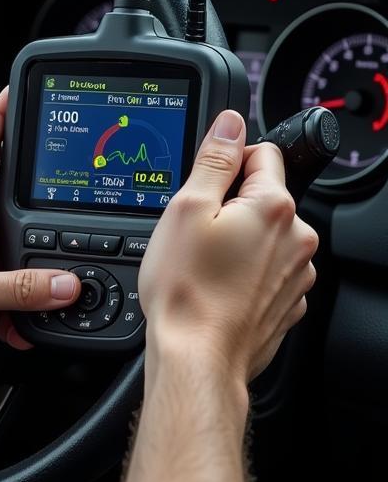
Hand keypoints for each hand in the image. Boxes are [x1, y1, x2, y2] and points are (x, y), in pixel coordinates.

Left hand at [0, 90, 79, 420]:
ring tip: (71, 280)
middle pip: (20, 203)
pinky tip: (33, 328)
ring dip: (47, 272)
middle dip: (50, 198)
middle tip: (82, 186)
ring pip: (29, 258)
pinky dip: (33, 316)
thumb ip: (17, 288)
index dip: (0, 115)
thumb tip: (66, 284)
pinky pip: (22, 304)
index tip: (19, 90)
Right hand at [139, 110, 318, 384]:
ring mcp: (296, 273)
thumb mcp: (186, 209)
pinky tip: (216, 286)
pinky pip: (265, 270)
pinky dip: (243, 272)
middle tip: (194, 233)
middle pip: (262, 197)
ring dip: (237, 241)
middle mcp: (296, 238)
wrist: (197, 357)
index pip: (260, 152)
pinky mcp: (286, 302)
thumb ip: (214, 160)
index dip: (224, 164)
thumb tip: (231, 124)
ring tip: (203, 265)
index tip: (203, 189)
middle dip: (229, 206)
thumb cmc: (187, 290)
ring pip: (263, 235)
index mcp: (274, 207)